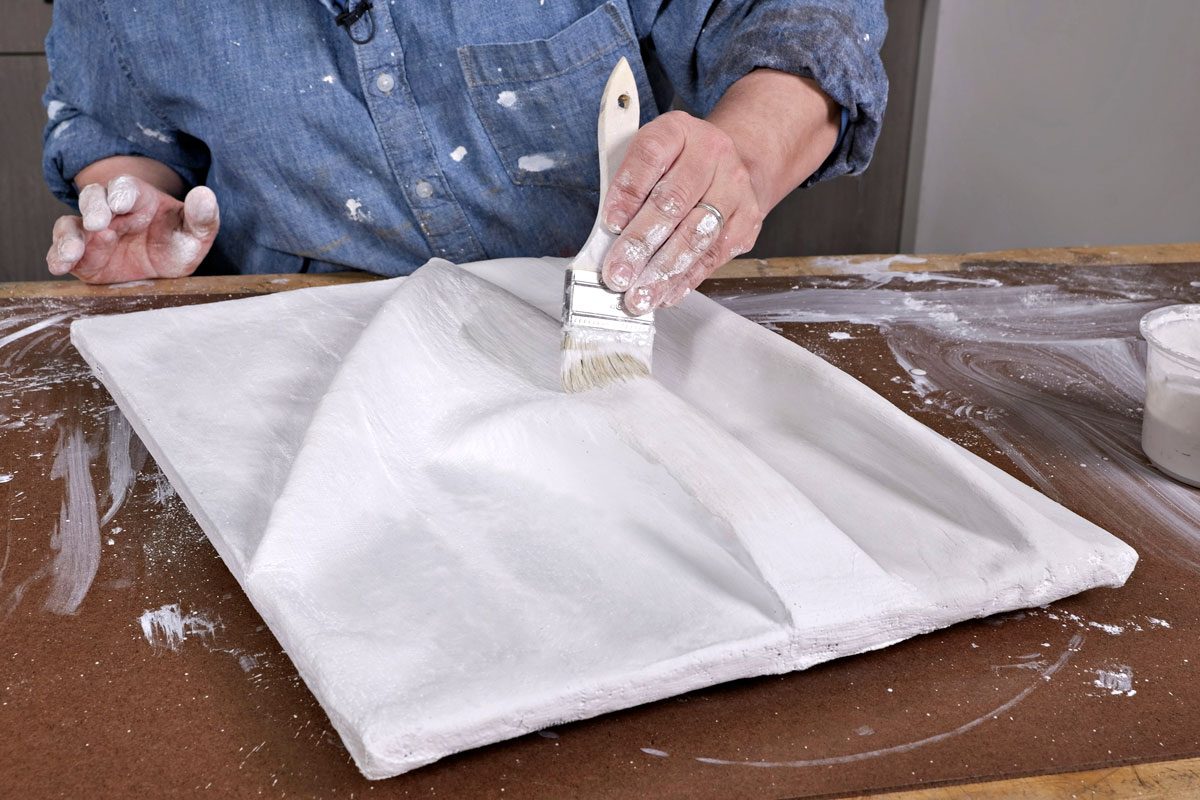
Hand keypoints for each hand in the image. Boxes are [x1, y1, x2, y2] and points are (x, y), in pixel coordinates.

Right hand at [46, 175, 218, 283]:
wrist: (164, 267)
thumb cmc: (178, 241)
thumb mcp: (195, 233)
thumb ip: (201, 217)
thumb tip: (205, 195)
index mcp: (137, 198)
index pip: (126, 187)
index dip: (122, 193)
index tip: (123, 203)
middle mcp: (109, 211)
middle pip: (93, 199)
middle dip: (93, 209)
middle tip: (98, 223)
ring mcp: (92, 233)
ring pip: (71, 225)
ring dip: (69, 237)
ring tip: (73, 251)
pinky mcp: (83, 256)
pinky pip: (62, 253)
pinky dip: (58, 257)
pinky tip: (60, 266)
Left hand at [600, 111, 761, 312]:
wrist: (728, 165)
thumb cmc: (675, 166)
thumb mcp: (647, 159)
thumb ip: (627, 189)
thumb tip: (606, 239)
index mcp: (678, 131)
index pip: (650, 156)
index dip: (628, 191)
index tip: (610, 224)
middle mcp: (712, 154)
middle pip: (673, 202)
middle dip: (641, 244)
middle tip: (618, 274)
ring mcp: (734, 188)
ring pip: (696, 235)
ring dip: (663, 271)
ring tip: (640, 295)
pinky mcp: (747, 221)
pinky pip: (713, 256)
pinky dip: (686, 279)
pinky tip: (665, 293)